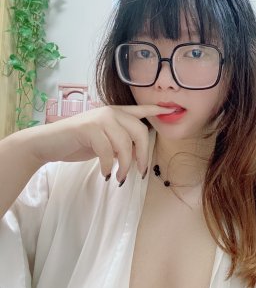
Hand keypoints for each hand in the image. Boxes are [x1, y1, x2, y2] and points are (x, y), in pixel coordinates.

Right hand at [25, 104, 174, 183]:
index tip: (172, 110)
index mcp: (116, 112)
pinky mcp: (89, 128)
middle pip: (140, 132)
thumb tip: (137, 156)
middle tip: (140, 173)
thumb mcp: (104, 139)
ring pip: (125, 144)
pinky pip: (108, 151)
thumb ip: (120, 141)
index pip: (141, 110)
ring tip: (119, 177)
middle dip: (143, 155)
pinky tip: (106, 173)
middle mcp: (111, 112)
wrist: (49, 143)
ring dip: (125, 166)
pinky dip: (109, 166)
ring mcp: (100, 119)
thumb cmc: (78, 142)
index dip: (157, 110)